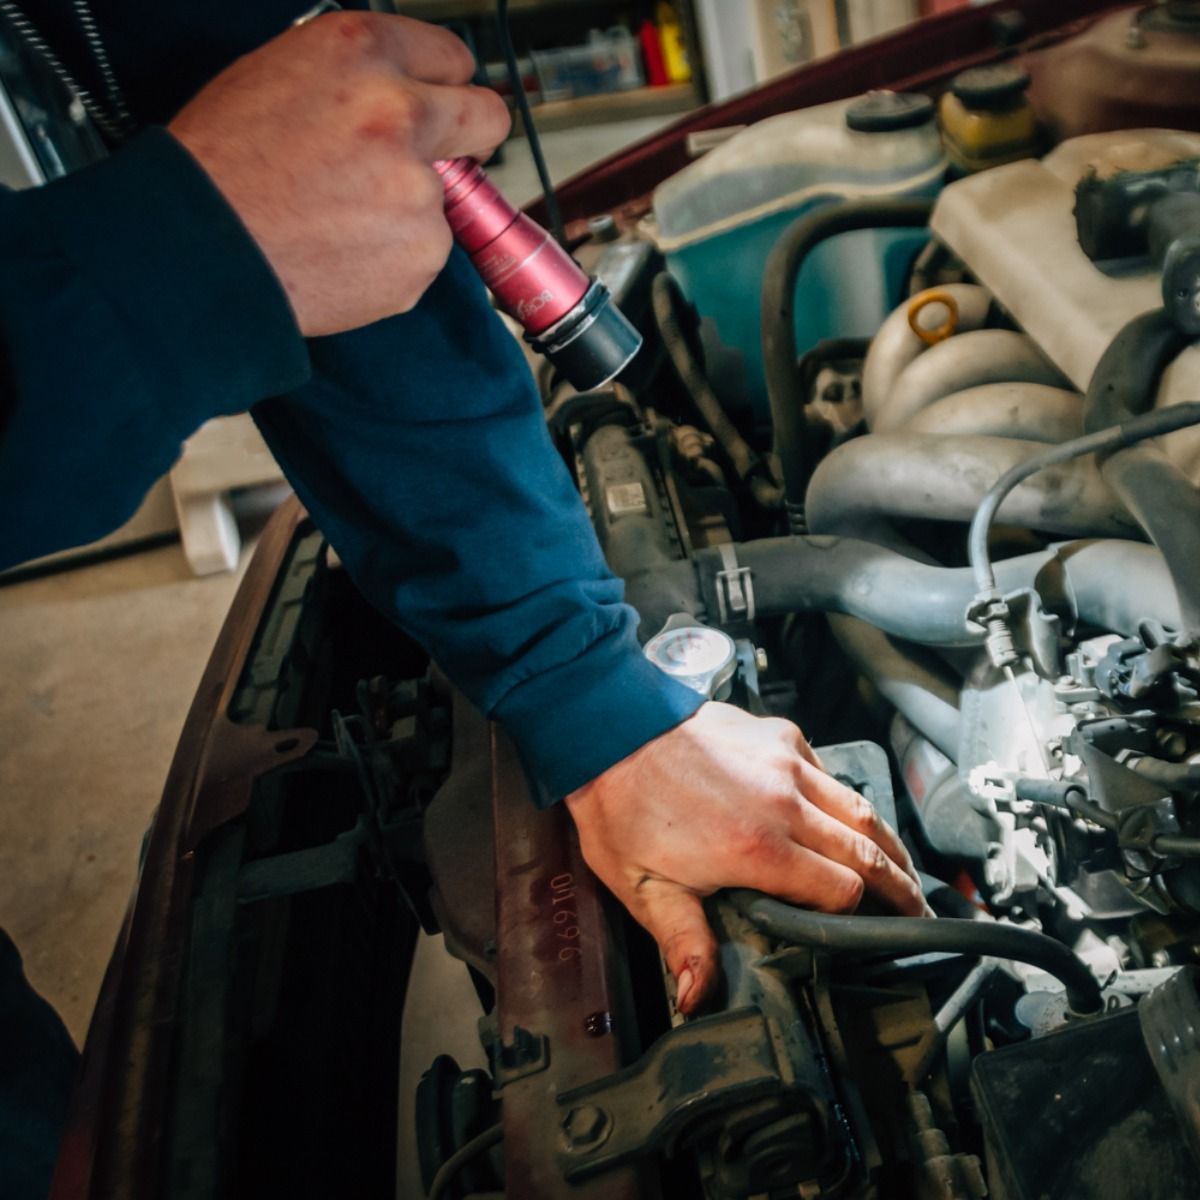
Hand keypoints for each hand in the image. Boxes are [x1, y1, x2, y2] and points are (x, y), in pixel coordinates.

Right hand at [168, 11, 509, 335]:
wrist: (200, 250)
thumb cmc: (220, 167)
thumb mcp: (280, 77)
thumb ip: (357, 82)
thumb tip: (402, 94)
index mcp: (362, 52)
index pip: (451, 58)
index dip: (444, 88)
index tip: (441, 106)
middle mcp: (400, 113)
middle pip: (485, 119)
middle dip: (468, 137)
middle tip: (432, 160)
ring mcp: (417, 190)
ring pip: (443, 200)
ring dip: (407, 211)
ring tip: (338, 222)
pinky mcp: (421, 254)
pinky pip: (422, 254)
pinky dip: (391, 259)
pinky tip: (341, 254)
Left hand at [565, 702, 927, 1014]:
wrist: (609, 730)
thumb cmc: (621, 808)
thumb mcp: (643, 886)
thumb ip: (684, 941)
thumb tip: (699, 998)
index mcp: (758, 849)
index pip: (842, 892)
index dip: (857, 917)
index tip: (867, 935)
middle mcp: (785, 804)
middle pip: (868, 850)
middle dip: (899, 885)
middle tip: (919, 909)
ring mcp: (787, 763)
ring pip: (859, 807)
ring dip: (887, 841)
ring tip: (903, 868)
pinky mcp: (779, 736)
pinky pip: (829, 773)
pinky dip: (844, 799)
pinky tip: (844, 817)